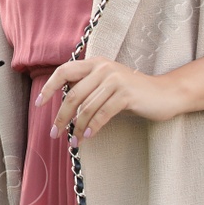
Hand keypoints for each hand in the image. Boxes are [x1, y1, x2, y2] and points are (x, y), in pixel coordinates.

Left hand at [33, 58, 183, 139]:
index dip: (48, 87)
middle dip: (60, 116)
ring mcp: (115, 80)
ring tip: (73, 141)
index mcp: (95, 63)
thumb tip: (63, 104)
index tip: (38, 103)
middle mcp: (103, 68)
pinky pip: (101, 114)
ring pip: (86, 107)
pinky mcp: (126, 95)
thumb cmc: (133, 92)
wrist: (165, 94)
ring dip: (76, 127)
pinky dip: (92, 127)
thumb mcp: (108, 84)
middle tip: (54, 133)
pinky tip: (87, 136)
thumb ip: (88, 87)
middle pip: (72, 94)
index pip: (64, 71)